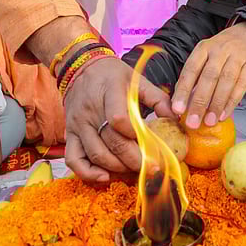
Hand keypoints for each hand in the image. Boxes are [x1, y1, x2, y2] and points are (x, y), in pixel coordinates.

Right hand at [64, 57, 174, 181]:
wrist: (82, 68)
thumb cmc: (114, 76)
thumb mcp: (138, 80)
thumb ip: (159, 99)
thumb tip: (176, 120)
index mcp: (110, 92)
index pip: (119, 119)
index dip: (136, 135)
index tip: (153, 144)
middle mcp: (91, 110)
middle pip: (111, 141)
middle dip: (134, 159)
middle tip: (152, 166)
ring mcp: (77, 124)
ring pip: (95, 154)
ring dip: (117, 167)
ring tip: (135, 169)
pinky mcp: (69, 134)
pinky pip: (73, 160)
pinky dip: (88, 173)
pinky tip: (105, 177)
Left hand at [172, 22, 245, 128]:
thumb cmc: (222, 53)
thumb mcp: (205, 57)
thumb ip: (194, 77)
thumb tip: (181, 103)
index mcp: (204, 48)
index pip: (191, 69)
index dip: (184, 90)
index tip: (177, 110)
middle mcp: (220, 50)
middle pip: (209, 76)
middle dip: (200, 101)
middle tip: (193, 122)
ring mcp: (238, 57)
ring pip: (226, 81)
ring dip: (217, 104)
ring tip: (209, 121)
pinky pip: (242, 85)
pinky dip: (232, 101)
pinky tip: (224, 114)